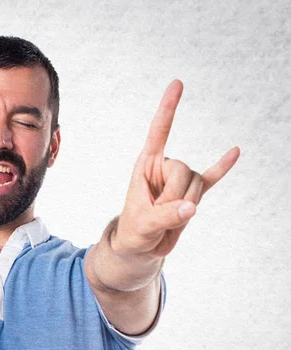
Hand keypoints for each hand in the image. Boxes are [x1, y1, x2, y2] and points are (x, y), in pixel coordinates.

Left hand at [114, 80, 239, 257]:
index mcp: (146, 166)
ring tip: (169, 218)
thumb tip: (190, 209)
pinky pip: (212, 178)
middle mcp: (165, 167)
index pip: (158, 133)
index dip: (168, 109)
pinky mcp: (193, 193)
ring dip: (186, 206)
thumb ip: (164, 216)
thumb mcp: (142, 225)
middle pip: (184, 170)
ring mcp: (181, 180)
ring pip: (198, 183)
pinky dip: (223, 168)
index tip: (177, 83)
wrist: (142, 246)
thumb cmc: (134, 231)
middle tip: (159, 215)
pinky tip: (235, 152)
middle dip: (175, 197)